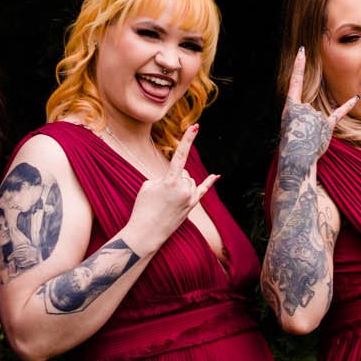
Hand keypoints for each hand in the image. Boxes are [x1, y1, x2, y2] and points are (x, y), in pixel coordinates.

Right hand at [127, 124, 220, 249]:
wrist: (146, 233)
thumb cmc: (143, 208)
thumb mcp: (148, 186)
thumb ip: (164, 177)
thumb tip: (178, 178)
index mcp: (171, 181)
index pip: (180, 155)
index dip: (188, 139)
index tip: (195, 126)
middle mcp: (184, 189)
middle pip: (183, 172)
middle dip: (173, 177)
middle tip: (160, 194)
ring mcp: (190, 199)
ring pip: (189, 181)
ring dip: (179, 185)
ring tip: (166, 201)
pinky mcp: (192, 206)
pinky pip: (203, 190)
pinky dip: (209, 182)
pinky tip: (216, 175)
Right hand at [276, 48, 357, 193]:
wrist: (297, 158)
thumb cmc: (290, 143)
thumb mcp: (288, 124)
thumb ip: (301, 114)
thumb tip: (315, 114)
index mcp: (290, 106)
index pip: (295, 80)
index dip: (298, 65)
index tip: (302, 51)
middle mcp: (305, 107)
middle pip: (308, 110)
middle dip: (305, 123)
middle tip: (299, 135)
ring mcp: (316, 116)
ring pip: (318, 118)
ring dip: (314, 129)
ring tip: (307, 139)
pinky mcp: (327, 126)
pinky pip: (339, 113)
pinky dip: (347, 105)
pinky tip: (355, 96)